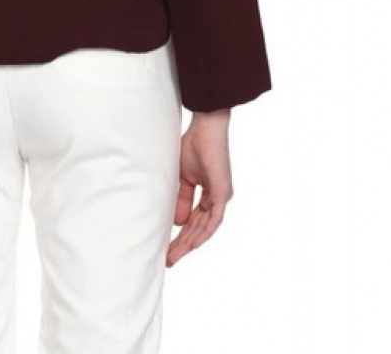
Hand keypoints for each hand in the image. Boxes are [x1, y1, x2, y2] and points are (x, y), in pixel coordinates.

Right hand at [166, 109, 233, 266]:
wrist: (205, 129)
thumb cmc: (193, 146)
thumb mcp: (182, 177)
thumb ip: (180, 199)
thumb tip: (176, 223)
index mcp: (208, 194)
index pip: (193, 221)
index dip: (180, 235)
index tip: (167, 248)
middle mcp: (216, 199)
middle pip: (198, 228)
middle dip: (182, 245)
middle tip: (168, 260)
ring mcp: (221, 197)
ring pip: (205, 228)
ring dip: (190, 243)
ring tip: (174, 256)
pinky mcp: (223, 194)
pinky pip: (214, 220)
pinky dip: (203, 233)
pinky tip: (192, 245)